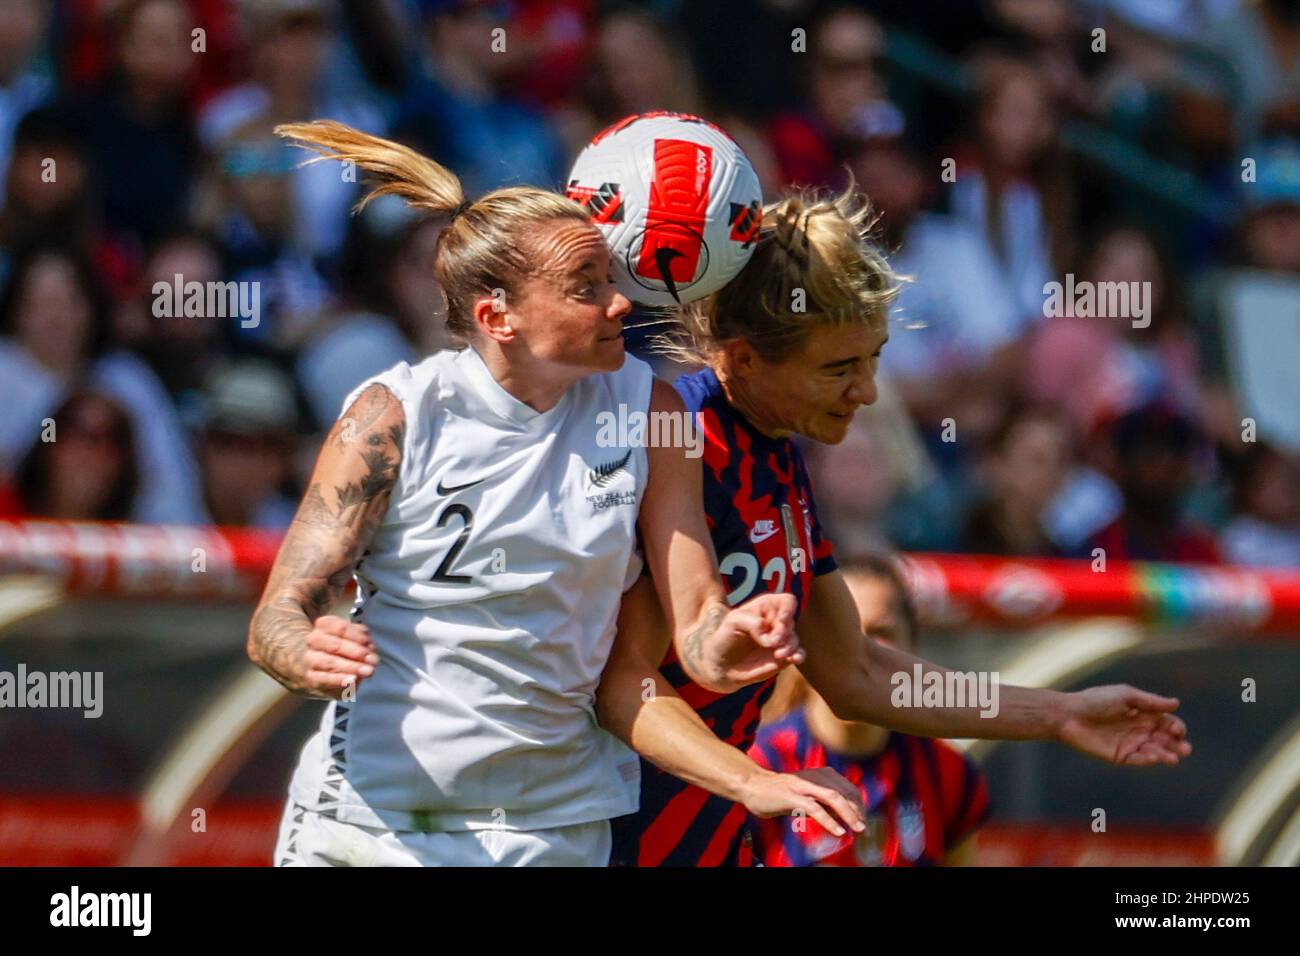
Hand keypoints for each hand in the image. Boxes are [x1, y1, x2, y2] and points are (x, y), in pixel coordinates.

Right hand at [300, 615, 378, 699]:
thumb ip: (362, 639)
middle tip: (372, 660)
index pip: (340, 628)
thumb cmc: (344, 648)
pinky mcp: (312, 678)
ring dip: (351, 667)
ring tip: (367, 671)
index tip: (369, 643)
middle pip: (335, 645)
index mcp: (324, 624)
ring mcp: (310, 659)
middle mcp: (314, 640)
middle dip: (356, 653)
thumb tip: (369, 648)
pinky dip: (340, 680)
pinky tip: (352, 680)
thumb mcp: (355, 637)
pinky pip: (324, 679)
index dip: (357, 636)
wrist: (326, 668)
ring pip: (329, 662)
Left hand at [696, 592, 800, 692]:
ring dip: (790, 646)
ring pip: (795, 639)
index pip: (787, 601)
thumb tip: (772, 639)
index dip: (787, 610)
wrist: (721, 663)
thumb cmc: (725, 636)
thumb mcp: (733, 622)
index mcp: (767, 606)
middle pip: (791, 622)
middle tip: (772, 643)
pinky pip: (798, 654)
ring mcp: (781, 639)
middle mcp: (777, 621)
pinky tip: (795, 659)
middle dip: (783, 632)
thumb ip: (753, 623)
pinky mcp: (784, 656)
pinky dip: (799, 655)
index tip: (780, 622)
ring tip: (778, 654)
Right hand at [739, 767, 866, 837]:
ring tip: (857, 830)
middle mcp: (815, 777)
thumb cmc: (780, 793)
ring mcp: (803, 785)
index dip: (859, 806)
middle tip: (864, 829)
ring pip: (834, 798)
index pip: (848, 789)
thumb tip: (843, 816)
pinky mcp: (792, 796)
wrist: (752, 785)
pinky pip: (815, 809)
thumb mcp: (807, 795)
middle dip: (858, 812)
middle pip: (845, 793)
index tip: (863, 821)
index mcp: (821, 774)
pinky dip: (829, 821)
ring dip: (849, 815)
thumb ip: (823, 803)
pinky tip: (838, 831)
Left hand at [1056, 685, 1191, 765]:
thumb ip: (1150, 701)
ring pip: (1155, 752)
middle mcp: (1140, 730)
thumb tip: (1176, 703)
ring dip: (1166, 755)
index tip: (1177, 729)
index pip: (1168, 723)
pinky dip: (1147, 760)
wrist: (1069, 715)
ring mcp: (1131, 744)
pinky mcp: (1120, 756)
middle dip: (1177, 745)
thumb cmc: (1096, 700)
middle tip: (1185, 749)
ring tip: (1174, 758)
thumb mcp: (1125, 695)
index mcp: (1143, 714)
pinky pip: (1137, 760)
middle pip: (1165, 740)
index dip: (1176, 727)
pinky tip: (1154, 757)